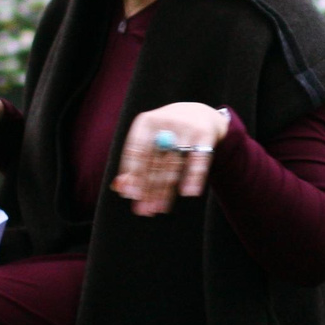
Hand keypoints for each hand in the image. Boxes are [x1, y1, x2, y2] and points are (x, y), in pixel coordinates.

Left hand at [113, 102, 226, 216]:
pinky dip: (193, 176)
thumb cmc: (167, 133)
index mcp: (147, 122)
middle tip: (143, 210)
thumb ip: (135, 164)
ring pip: (173, 164)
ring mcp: (186, 127)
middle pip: (154, 161)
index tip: (129, 195)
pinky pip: (198, 159)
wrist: (200, 113)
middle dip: (148, 188)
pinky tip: (188, 192)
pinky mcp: (205, 133)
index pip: (135, 150)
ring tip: (158, 209)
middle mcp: (165, 121)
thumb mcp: (150, 141)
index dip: (132, 174)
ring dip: (165, 189)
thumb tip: (119, 188)